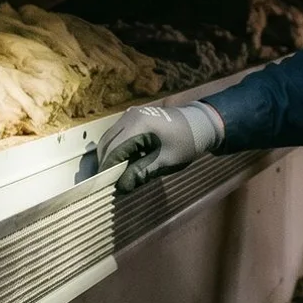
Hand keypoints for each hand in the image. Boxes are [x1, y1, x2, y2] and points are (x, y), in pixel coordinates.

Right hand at [101, 103, 222, 192]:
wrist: (199, 123)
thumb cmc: (185, 142)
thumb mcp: (166, 160)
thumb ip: (141, 172)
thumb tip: (121, 187)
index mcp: (138, 124)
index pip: (113, 149)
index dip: (107, 168)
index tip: (103, 186)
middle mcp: (129, 116)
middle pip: (107, 142)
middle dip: (106, 163)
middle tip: (106, 184)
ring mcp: (130, 114)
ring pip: (110, 137)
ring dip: (110, 156)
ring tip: (113, 176)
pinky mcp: (133, 117)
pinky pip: (117, 134)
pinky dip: (116, 148)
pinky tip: (122, 163)